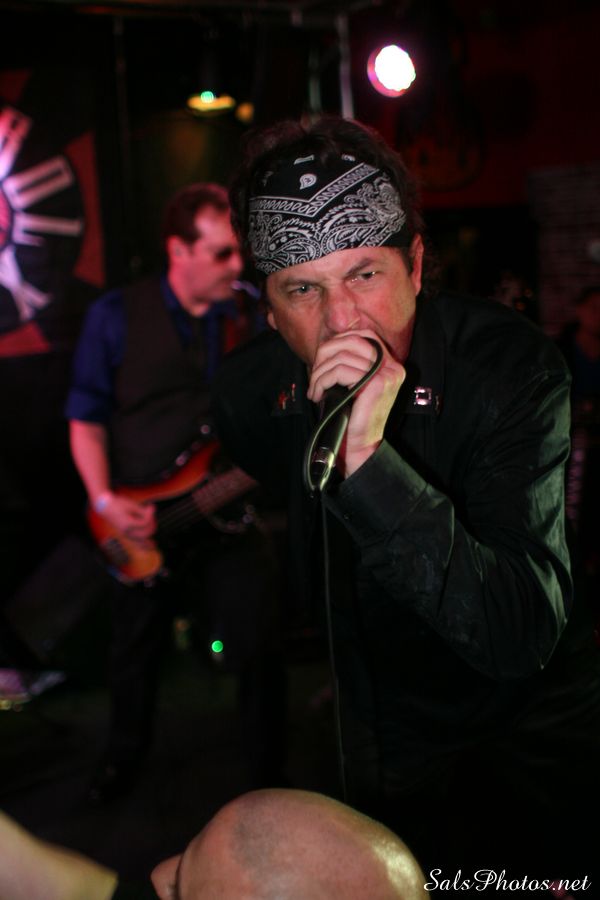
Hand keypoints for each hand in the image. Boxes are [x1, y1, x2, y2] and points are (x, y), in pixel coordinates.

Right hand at [95, 493, 156, 542]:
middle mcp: (127, 531)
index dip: (150, 514)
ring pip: (142, 540)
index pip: (145, 523)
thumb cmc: (118, 504)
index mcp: (128, 524)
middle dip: (151, 523)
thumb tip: (151, 513)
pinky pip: (137, 542)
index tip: (151, 506)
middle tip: (151, 513)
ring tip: (153, 528)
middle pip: (145, 532)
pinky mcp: (126, 534)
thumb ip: (142, 511)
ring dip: (149, 535)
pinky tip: (152, 546)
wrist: (105, 507)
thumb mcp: (131, 505)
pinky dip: (144, 544)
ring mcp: (126, 534)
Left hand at [307, 329, 405, 476]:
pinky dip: (322, 382)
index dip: (340, 340)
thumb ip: (349, 363)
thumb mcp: (354, 384)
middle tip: (315, 374)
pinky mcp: (377, 384)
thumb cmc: (354, 416)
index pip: (365, 335)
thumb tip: (328, 345)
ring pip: (342, 358)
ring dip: (320, 373)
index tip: (323, 357)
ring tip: (314, 389)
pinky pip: (340, 372)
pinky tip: (318, 394)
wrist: (362, 445)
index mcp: (391, 365)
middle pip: (353, 341)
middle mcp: (394, 367)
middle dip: (326, 354)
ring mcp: (388, 375)